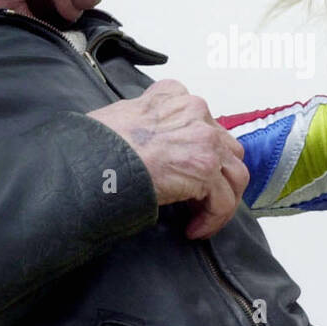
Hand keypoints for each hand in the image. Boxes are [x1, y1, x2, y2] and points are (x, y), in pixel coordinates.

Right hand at [86, 79, 248, 238]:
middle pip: (226, 148)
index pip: (203, 121)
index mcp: (174, 96)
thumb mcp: (123, 116)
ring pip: (234, 174)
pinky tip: (193, 229)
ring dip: (221, 200)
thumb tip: (153, 149)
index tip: (187, 174)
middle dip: (216, 176)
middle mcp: (195, 111)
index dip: (199, 151)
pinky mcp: (205, 168)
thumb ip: (149, 124)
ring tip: (200, 218)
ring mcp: (204, 139)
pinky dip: (212, 219)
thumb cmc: (96, 145)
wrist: (92, 161)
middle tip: (198, 199)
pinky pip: (223, 201)